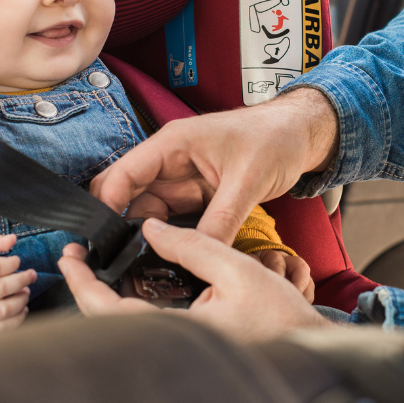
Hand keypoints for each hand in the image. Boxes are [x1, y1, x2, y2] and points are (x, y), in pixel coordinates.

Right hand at [0, 234, 36, 333]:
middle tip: (31, 275)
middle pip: (0, 289)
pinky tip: (22, 308)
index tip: (17, 260)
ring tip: (25, 291)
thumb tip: (12, 239)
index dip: (9, 263)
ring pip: (2, 310)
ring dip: (21, 300)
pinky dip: (16, 320)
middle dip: (21, 280)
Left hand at [58, 220, 333, 342]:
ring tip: (99, 261)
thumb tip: (152, 228)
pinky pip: (147, 322)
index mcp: (179, 331)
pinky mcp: (188, 343)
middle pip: (110, 321)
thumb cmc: (280, 314)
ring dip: (107, 293)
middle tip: (77, 256)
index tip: (70, 257)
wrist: (307, 344)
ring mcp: (179, 346)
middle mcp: (173, 344)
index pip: (110, 311)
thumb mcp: (238, 268)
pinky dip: (131, 300)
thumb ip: (193, 245)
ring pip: (127, 322)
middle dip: (87, 287)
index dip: (83, 283)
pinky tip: (134, 278)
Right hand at [89, 88, 339, 243]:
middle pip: (128, 195)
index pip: (123, 174)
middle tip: (120, 263)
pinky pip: (173, 219)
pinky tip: (170, 258)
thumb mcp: (248, 181)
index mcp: (173, 144)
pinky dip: (170, 238)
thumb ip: (221, 220)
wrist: (301, 135)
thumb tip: (200, 255)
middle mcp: (170, 161)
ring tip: (144, 267)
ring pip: (149, 212)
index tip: (102, 242)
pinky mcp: (196, 194)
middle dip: (121, 227)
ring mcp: (182, 179)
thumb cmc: (275, 139)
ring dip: (147, 237)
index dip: (107, 206)